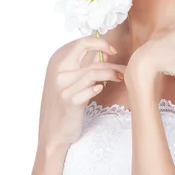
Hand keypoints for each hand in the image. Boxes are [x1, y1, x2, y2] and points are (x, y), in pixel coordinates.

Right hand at [37, 36, 125, 150]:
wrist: (53, 132)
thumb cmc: (64, 104)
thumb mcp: (69, 81)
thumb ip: (82, 65)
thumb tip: (102, 51)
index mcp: (57, 61)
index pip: (81, 42)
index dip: (100, 43)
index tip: (112, 51)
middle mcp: (57, 70)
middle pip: (86, 50)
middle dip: (107, 53)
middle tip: (121, 65)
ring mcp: (62, 85)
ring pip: (93, 71)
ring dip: (111, 73)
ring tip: (119, 78)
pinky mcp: (69, 101)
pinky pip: (91, 89)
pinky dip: (99, 87)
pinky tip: (100, 89)